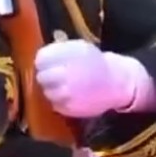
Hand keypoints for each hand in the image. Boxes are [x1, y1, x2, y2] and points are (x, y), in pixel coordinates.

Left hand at [36, 41, 150, 117]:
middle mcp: (65, 74)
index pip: (41, 59)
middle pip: (41, 76)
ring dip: (52, 89)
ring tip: (63, 86)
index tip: (47, 63)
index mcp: (68, 55)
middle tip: (54, 76)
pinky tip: (70, 95)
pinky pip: (55, 104)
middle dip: (46, 76)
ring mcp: (66, 93)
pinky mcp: (69, 109)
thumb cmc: (95, 63)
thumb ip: (59, 50)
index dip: (43, 62)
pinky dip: (59, 100)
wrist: (116, 83)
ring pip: (47, 92)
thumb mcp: (80, 48)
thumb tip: (39, 58)